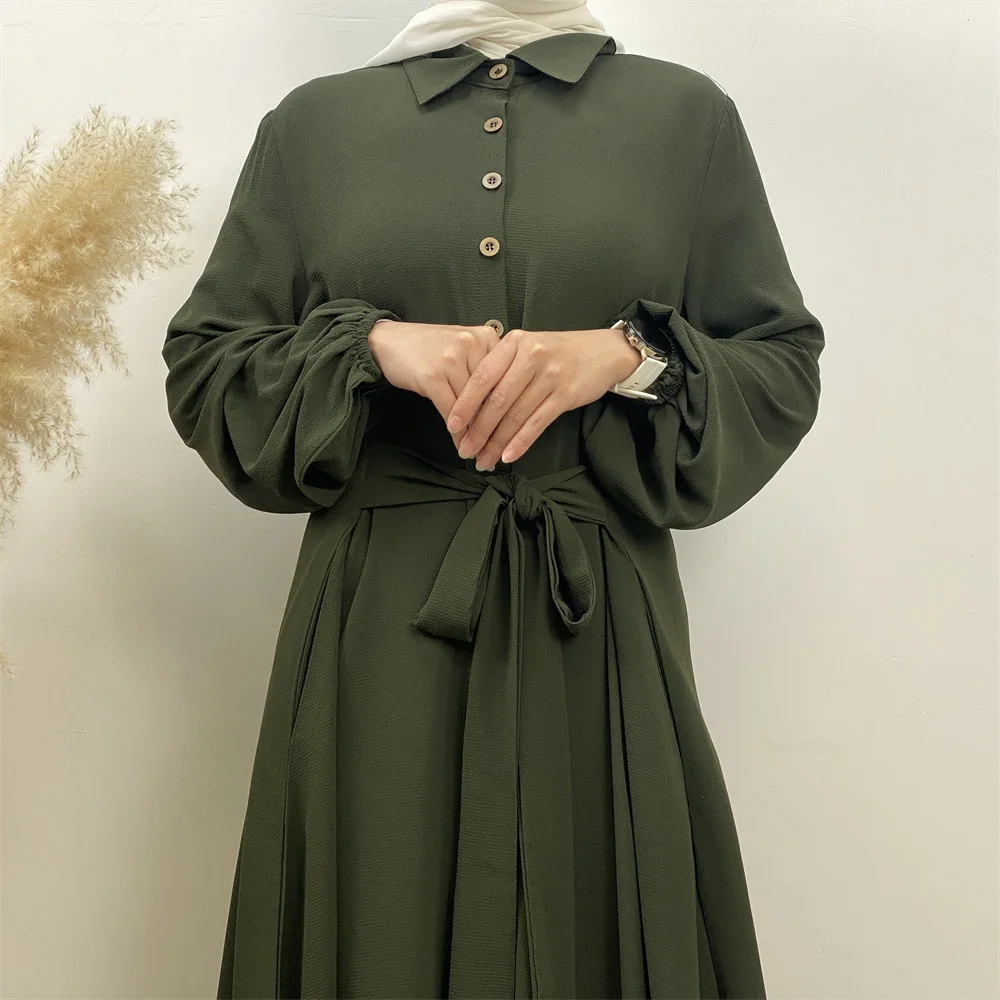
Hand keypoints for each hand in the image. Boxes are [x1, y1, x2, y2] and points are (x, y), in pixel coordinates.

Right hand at [368, 319, 499, 448]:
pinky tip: (460, 444)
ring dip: (475, 434)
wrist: (388, 341)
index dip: (510, 411)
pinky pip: (452, 411)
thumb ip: (485, 371)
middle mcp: (472, 344)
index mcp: (486, 337)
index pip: (506, 380)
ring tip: (478, 451)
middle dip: (493, 427)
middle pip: (491, 394)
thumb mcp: (463, 351)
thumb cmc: (429, 349)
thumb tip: (504, 412)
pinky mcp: (433, 376)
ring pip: (472, 406)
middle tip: (496, 449)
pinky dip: (457, 432)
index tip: (511, 434)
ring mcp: (451, 359)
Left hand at [445, 327, 640, 469]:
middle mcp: (530, 357)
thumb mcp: (527, 349)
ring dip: (497, 442)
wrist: (603, 351)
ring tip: (484, 459)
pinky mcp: (565, 395)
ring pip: (515, 415)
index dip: (464, 404)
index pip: (482, 377)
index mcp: (514, 344)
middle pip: (497, 400)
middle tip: (466, 450)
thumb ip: (502, 368)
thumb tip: (471, 405)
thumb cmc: (558, 353)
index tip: (451, 426)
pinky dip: (520, 442)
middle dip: (478, 430)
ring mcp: (549, 376)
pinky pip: (537, 423)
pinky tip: (508, 456)